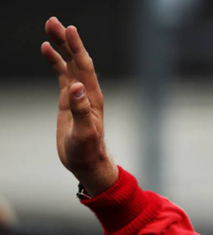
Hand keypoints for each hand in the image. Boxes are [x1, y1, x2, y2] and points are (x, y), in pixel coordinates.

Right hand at [41, 17, 118, 195]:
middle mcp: (87, 93)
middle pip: (77, 60)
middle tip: (53, 22)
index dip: (78, 48)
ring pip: (69, 64)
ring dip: (61, 47)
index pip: (85, 67)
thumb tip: (76, 88)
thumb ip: (81, 111)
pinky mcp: (69, 100)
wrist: (87, 162)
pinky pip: (62, 75)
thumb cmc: (87, 151)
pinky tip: (48, 50)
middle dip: (67, 41)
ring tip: (49, 28)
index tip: (70, 30)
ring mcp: (78, 95)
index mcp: (92, 98)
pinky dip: (56, 61)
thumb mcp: (84, 133)